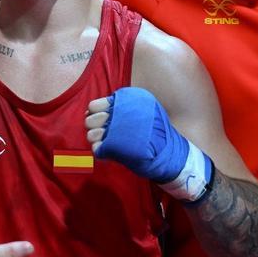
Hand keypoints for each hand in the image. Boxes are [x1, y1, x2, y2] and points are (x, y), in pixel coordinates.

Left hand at [86, 87, 211, 200]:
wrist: (168, 153)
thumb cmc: (155, 131)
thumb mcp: (144, 109)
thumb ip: (121, 107)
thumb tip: (89, 112)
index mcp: (125, 103)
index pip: (94, 105)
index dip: (95, 113)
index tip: (104, 119)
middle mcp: (119, 115)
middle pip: (89, 120)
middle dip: (94, 127)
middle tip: (106, 132)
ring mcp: (116, 133)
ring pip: (90, 135)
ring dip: (98, 140)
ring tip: (111, 142)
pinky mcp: (116, 149)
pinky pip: (97, 149)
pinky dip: (103, 152)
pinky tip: (114, 151)